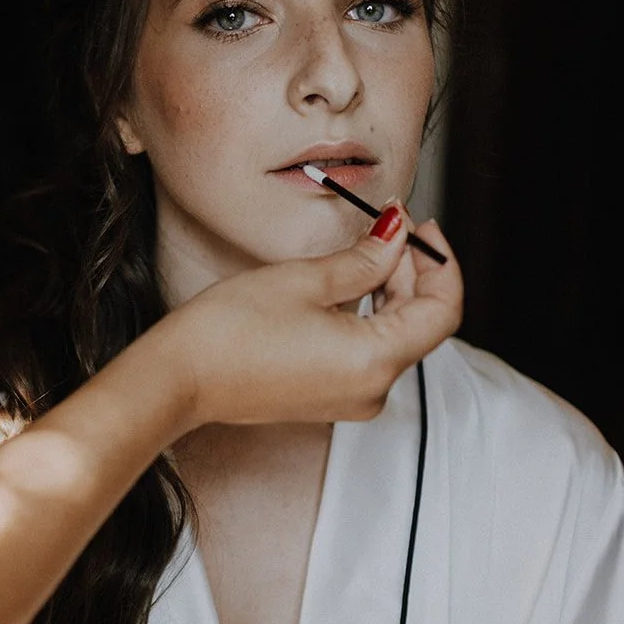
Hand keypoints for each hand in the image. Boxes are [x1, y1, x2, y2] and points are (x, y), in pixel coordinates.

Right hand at [163, 208, 461, 428]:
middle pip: (421, 323)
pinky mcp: (331, 396)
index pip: (442, 310)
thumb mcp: (307, 280)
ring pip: (396, 336)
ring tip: (369, 246)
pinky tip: (350, 282)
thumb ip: (366, 258)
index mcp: (375, 361)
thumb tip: (398, 235)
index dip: (440, 262)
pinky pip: (369, 352)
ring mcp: (353, 399)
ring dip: (391, 290)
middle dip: (413, 270)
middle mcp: (373, 390)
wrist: (181, 378)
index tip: (422, 227)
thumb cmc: (232, 330)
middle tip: (391, 224)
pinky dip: (370, 314)